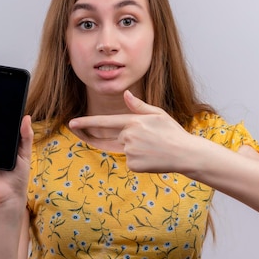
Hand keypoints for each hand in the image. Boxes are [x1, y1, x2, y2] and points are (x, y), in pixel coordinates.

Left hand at [69, 90, 201, 172]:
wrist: (185, 154)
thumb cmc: (173, 132)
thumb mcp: (158, 114)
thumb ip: (139, 106)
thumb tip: (126, 94)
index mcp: (133, 121)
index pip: (104, 121)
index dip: (86, 122)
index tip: (72, 122)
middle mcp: (128, 135)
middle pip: (116, 137)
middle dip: (115, 136)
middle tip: (125, 136)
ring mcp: (130, 151)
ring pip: (125, 150)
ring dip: (137, 150)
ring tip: (154, 148)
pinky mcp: (133, 165)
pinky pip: (131, 162)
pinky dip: (140, 161)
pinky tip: (153, 158)